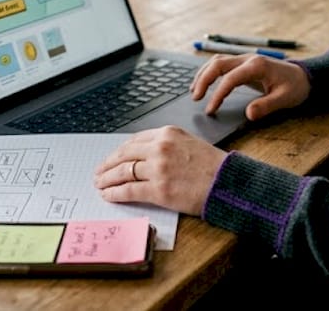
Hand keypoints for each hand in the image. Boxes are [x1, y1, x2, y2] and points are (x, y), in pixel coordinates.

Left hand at [94, 126, 226, 214]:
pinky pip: (129, 190)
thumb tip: (145, 156)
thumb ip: (167, 145)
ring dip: (107, 179)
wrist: (229, 183)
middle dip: (108, 164)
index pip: (134, 140)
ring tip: (100, 184)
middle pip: (124, 154)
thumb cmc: (214, 166)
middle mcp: (160, 147)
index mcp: (167, 133)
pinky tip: (109, 195)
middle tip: (99, 172)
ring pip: (123, 172)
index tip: (113, 158)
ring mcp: (158, 168)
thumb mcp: (189, 143)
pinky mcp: (159, 190)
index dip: (120, 151)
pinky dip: (115, 193)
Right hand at [192, 54, 310, 120]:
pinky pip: (222, 64)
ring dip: (203, 74)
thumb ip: (266, 106)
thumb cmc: (295, 87)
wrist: (304, 76)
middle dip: (203, 79)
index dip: (217, 95)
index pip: (229, 79)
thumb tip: (248, 114)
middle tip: (195, 98)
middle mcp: (248, 59)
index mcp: (257, 66)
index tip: (211, 110)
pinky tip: (204, 83)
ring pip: (217, 61)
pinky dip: (209, 72)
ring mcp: (245, 59)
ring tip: (194, 92)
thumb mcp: (284, 99)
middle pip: (218, 64)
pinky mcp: (244, 63)